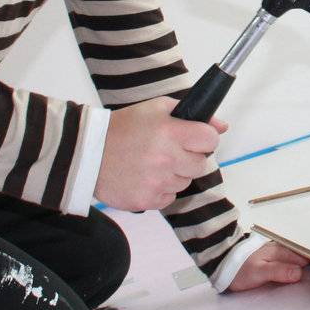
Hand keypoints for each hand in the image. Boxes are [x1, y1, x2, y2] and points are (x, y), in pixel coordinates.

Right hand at [95, 97, 224, 210]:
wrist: (88, 152)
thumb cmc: (123, 128)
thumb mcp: (156, 109)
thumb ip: (191, 114)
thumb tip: (221, 126)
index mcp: (170, 131)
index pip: (210, 140)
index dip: (204, 138)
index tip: (193, 138)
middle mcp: (166, 157)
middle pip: (201, 164)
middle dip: (189, 157)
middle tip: (168, 151)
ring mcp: (156, 181)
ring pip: (185, 182)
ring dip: (174, 174)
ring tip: (151, 163)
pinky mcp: (146, 200)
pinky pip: (169, 198)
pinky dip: (160, 190)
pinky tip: (144, 177)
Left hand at [227, 242, 309, 291]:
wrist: (221, 262)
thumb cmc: (240, 269)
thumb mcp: (259, 272)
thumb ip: (279, 271)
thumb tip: (300, 273)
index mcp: (280, 252)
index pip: (304, 258)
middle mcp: (280, 250)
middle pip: (301, 257)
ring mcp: (275, 253)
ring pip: (295, 258)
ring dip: (303, 264)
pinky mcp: (270, 258)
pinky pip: (287, 260)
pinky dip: (294, 265)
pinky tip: (297, 272)